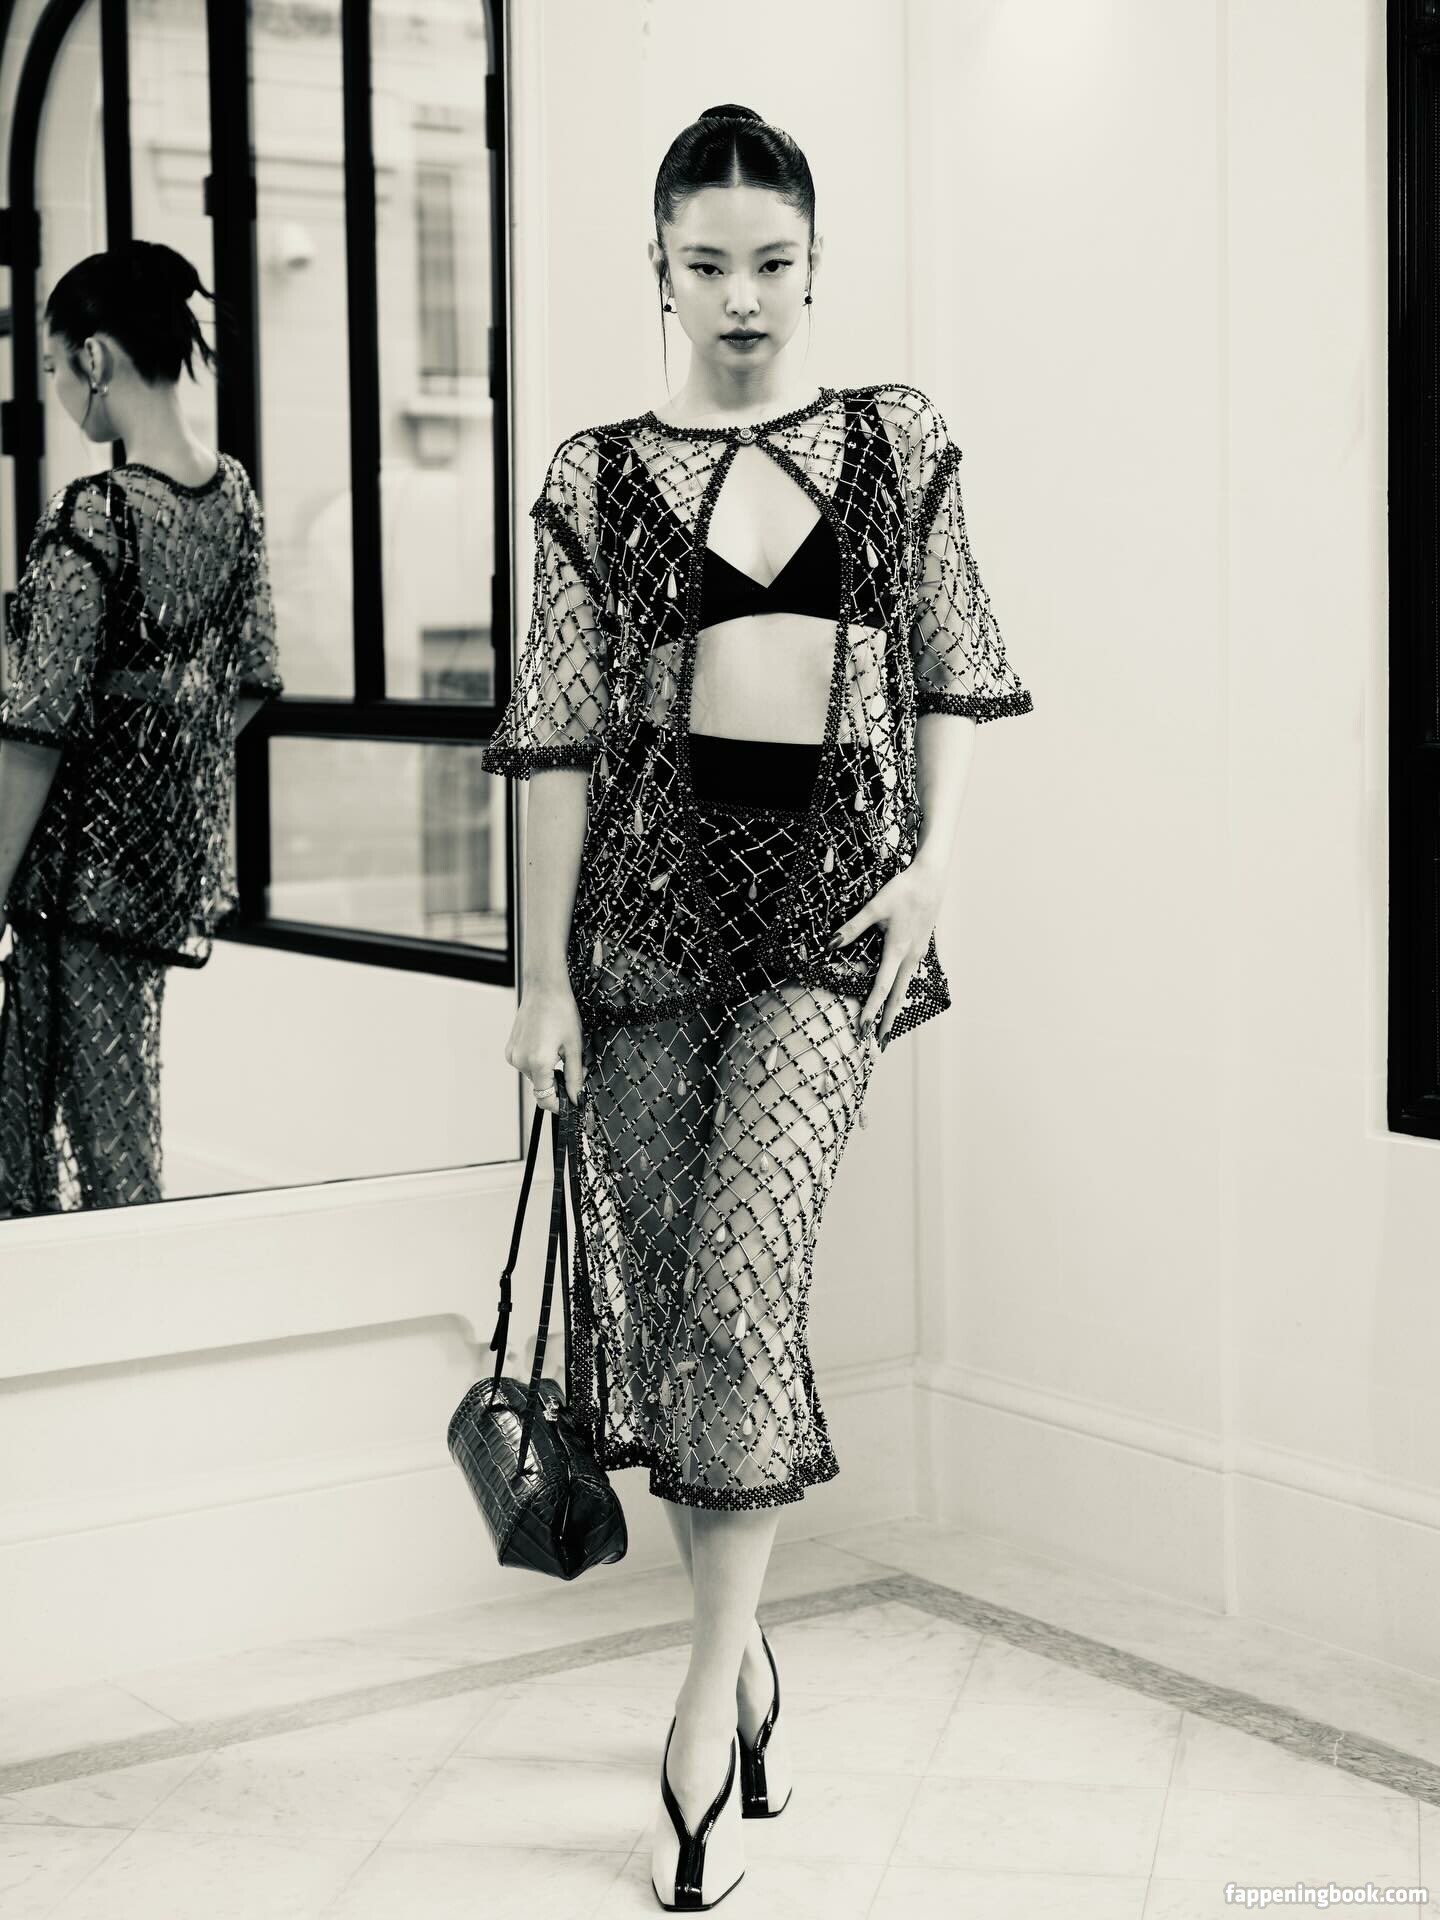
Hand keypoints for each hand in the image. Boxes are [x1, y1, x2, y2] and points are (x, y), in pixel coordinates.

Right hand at [506, 979, 585, 1114]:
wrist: (544, 988)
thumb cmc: (561, 1012)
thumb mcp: (575, 1047)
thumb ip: (575, 1076)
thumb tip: (576, 1098)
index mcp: (538, 1062)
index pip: (545, 1098)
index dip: (559, 1105)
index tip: (571, 1104)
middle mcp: (520, 1061)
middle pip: (541, 1087)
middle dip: (558, 1084)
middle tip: (574, 1069)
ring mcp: (513, 1055)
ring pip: (534, 1076)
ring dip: (548, 1072)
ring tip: (560, 1050)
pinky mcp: (510, 1048)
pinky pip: (526, 1064)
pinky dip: (538, 1062)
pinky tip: (548, 1045)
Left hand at [826, 862, 944, 1045]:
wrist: (931, 879)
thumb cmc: (903, 890)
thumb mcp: (874, 907)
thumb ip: (852, 928)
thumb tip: (830, 944)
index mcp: (898, 950)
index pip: (882, 988)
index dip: (871, 1009)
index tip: (863, 1028)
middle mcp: (910, 958)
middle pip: (897, 997)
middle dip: (886, 1022)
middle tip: (878, 1045)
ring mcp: (917, 954)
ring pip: (904, 989)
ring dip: (894, 1009)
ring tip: (885, 1028)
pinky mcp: (920, 949)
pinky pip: (908, 977)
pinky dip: (900, 993)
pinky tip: (894, 998)